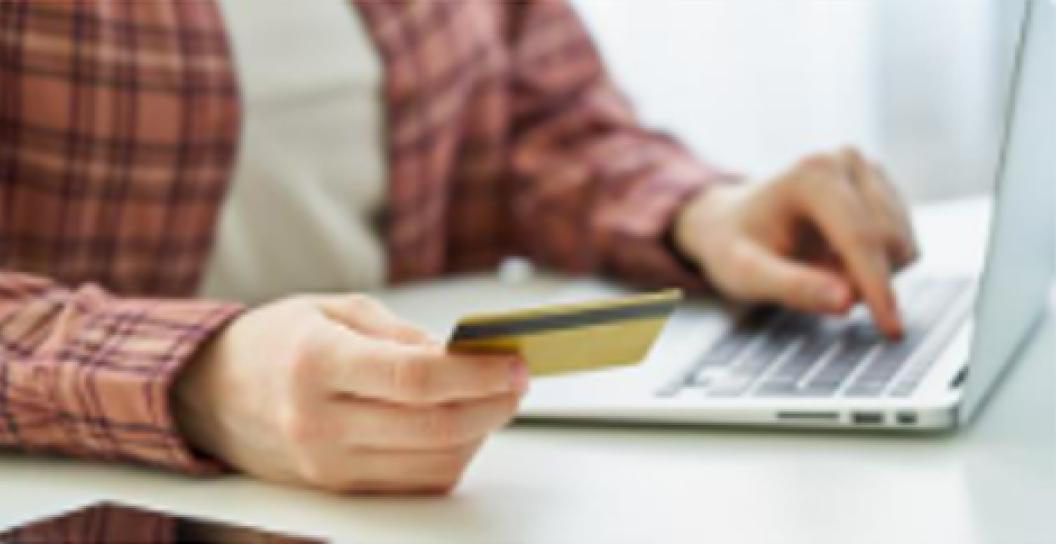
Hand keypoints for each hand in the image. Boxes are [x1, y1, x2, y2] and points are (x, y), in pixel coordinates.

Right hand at [174, 293, 527, 493]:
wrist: (209, 394)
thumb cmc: (274, 343)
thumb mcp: (335, 311)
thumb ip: (401, 335)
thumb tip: (462, 356)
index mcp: (317, 364)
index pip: (415, 380)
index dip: (476, 374)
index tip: (513, 362)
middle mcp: (319, 423)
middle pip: (433, 428)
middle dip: (492, 405)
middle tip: (516, 381)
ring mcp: (326, 465)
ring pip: (431, 464)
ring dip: (478, 433)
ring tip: (493, 400)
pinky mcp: (335, 488)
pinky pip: (413, 484)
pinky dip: (450, 458)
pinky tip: (461, 427)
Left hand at [674, 147, 917, 337]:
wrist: (730, 222)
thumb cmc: (733, 247)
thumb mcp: (746, 273)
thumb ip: (793, 287)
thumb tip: (846, 301)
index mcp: (811, 175)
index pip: (859, 238)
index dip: (877, 288)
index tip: (891, 330)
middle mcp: (845, 162)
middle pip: (887, 243)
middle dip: (860, 280)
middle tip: (812, 284)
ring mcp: (868, 171)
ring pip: (901, 246)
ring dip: (868, 274)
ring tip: (818, 267)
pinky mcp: (882, 188)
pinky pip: (901, 244)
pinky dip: (874, 264)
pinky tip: (836, 258)